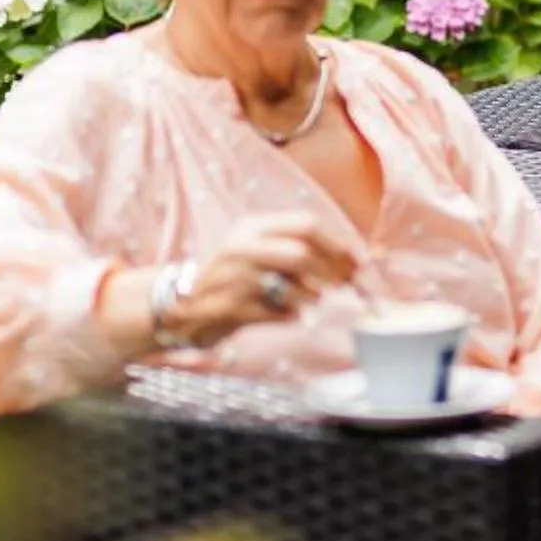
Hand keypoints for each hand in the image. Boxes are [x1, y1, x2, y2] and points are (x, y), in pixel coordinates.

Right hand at [181, 211, 360, 343]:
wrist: (183, 308)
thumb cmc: (232, 280)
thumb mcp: (257, 250)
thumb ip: (296, 249)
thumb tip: (349, 261)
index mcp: (252, 227)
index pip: (306, 224)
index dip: (338, 245)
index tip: (358, 263)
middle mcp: (242, 247)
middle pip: (302, 253)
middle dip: (332, 271)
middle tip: (348, 285)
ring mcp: (235, 278)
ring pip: (294, 287)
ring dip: (311, 297)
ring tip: (310, 301)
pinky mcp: (233, 309)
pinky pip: (279, 314)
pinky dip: (291, 316)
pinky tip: (285, 315)